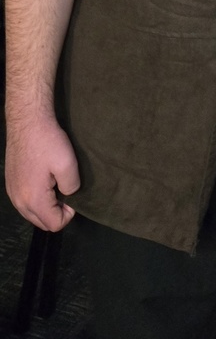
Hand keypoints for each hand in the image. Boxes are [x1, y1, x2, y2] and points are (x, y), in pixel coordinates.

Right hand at [5, 116, 79, 231]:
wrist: (28, 123)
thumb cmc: (48, 142)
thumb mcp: (68, 164)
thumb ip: (71, 187)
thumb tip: (69, 196)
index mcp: (33, 200)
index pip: (53, 225)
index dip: (68, 215)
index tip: (73, 197)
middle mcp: (19, 201)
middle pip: (41, 223)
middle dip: (56, 213)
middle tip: (66, 193)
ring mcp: (12, 193)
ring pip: (32, 214)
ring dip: (47, 207)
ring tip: (57, 186)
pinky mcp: (11, 184)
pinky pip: (25, 202)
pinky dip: (37, 199)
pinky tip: (45, 181)